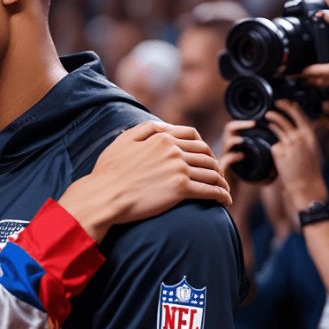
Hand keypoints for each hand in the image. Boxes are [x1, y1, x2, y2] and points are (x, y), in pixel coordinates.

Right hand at [58, 121, 231, 240]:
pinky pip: (209, 191)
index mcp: (162, 138)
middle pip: (206, 153)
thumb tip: (166, 126)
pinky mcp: (181, 190)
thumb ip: (147, 129)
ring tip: (224, 189)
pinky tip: (224, 201)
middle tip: (217, 174)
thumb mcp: (124, 140)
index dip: (203, 145)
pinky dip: (221, 195)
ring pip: (211, 172)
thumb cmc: (109, 171)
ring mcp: (179, 170)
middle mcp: (174, 151)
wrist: (105, 195)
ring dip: (222, 180)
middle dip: (215, 163)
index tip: (205, 155)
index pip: (193, 136)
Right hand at [218, 117, 268, 195]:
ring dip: (235, 139)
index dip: (244, 122)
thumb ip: (266, 162)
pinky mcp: (223, 169)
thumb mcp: (257, 166)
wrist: (233, 197)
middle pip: (228, 129)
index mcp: (236, 145)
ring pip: (226, 142)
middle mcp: (228, 149)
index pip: (236, 127)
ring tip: (245, 141)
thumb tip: (281, 156)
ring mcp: (224, 158)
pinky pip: (226, 159)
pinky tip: (241, 157)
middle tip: (252, 124)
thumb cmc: (245, 180)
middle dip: (239, 124)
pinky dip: (234, 156)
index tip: (257, 122)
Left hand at [266, 100, 328, 213]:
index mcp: (310, 136)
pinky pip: (273, 145)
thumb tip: (294, 127)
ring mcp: (290, 143)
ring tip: (267, 117)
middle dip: (280, 109)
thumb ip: (303, 138)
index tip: (285, 102)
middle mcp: (301, 137)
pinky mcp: (279, 151)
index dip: (292, 107)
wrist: (306, 186)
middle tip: (273, 105)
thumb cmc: (309, 169)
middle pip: (288, 117)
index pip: (301, 116)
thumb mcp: (311, 150)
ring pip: (278, 128)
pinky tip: (278, 154)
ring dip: (272, 121)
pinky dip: (274, 149)